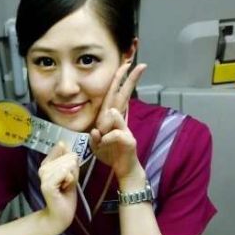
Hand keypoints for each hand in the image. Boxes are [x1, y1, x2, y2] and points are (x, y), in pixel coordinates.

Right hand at [38, 142, 78, 232]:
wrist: (61, 213)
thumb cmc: (66, 194)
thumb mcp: (70, 172)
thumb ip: (68, 158)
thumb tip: (64, 143)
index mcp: (47, 163)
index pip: (64, 149)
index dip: (72, 162)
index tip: (68, 175)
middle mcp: (43, 168)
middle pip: (68, 157)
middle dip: (73, 171)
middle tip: (67, 183)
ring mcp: (43, 176)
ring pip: (67, 165)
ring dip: (71, 177)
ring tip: (65, 186)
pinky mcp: (47, 185)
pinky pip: (64, 173)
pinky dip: (69, 180)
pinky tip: (64, 188)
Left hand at [90, 62, 146, 181]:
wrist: (123, 169)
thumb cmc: (110, 153)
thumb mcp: (96, 144)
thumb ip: (95, 136)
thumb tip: (96, 130)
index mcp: (111, 118)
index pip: (115, 95)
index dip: (119, 80)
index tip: (125, 65)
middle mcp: (119, 120)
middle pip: (124, 95)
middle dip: (130, 80)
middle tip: (139, 65)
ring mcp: (125, 128)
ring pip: (115, 114)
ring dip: (106, 124)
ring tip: (101, 136)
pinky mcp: (128, 140)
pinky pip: (114, 134)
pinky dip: (106, 139)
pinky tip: (103, 143)